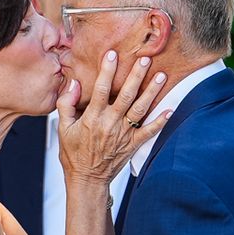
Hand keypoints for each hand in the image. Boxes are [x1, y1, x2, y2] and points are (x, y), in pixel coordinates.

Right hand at [57, 50, 170, 183]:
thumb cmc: (74, 154)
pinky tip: (171, 109)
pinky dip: (161, 121)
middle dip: (136, 76)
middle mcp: (110, 124)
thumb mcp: (62, 129)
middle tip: (145, 59)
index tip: (112, 54)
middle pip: (125, 95)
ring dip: (151, 92)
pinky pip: (150, 131)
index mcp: (93, 118)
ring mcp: (124, 134)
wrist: (87, 180)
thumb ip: (66, 104)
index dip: (107, 71)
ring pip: (140, 109)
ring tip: (161, 75)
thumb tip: (73, 83)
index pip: (100, 89)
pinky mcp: (133, 144)